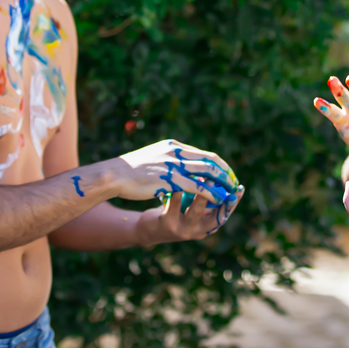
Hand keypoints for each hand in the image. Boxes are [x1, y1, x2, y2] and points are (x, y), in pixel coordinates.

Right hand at [115, 139, 239, 203]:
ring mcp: (174, 165)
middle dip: (225, 172)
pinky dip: (210, 192)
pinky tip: (218, 200)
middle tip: (234, 182)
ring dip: (222, 182)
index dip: (217, 164)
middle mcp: (177, 153)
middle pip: (209, 160)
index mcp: (173, 147)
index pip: (203, 154)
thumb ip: (168, 160)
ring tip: (231, 191)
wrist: (115, 174)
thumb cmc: (130, 170)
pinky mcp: (171, 179)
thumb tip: (179, 164)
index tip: (225, 173)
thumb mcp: (153, 158)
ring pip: (207, 172)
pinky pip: (197, 186)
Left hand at [135, 185, 245, 245]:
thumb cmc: (173, 212)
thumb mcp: (191, 208)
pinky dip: (179, 193)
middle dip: (223, 202)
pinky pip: (175, 206)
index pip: (224, 214)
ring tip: (205, 179)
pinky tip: (181, 181)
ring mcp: (182, 229)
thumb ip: (205, 198)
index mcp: (205, 226)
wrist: (148, 228)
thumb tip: (221, 177)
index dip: (233, 203)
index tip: (240, 188)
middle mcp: (197, 230)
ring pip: (196, 212)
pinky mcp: (167, 224)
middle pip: (215, 217)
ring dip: (202, 196)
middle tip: (227, 185)